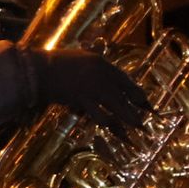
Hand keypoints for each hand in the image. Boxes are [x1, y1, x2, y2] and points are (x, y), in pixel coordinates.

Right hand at [24, 48, 149, 129]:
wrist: (42, 70)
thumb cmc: (60, 63)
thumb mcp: (83, 56)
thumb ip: (97, 60)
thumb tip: (107, 66)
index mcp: (103, 64)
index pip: (127, 81)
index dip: (138, 94)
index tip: (146, 104)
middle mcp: (102, 76)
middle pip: (125, 97)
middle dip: (136, 111)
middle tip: (145, 123)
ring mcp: (93, 88)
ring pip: (117, 107)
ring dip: (127, 121)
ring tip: (135, 131)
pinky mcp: (83, 100)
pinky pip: (100, 114)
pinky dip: (109, 123)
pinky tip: (115, 130)